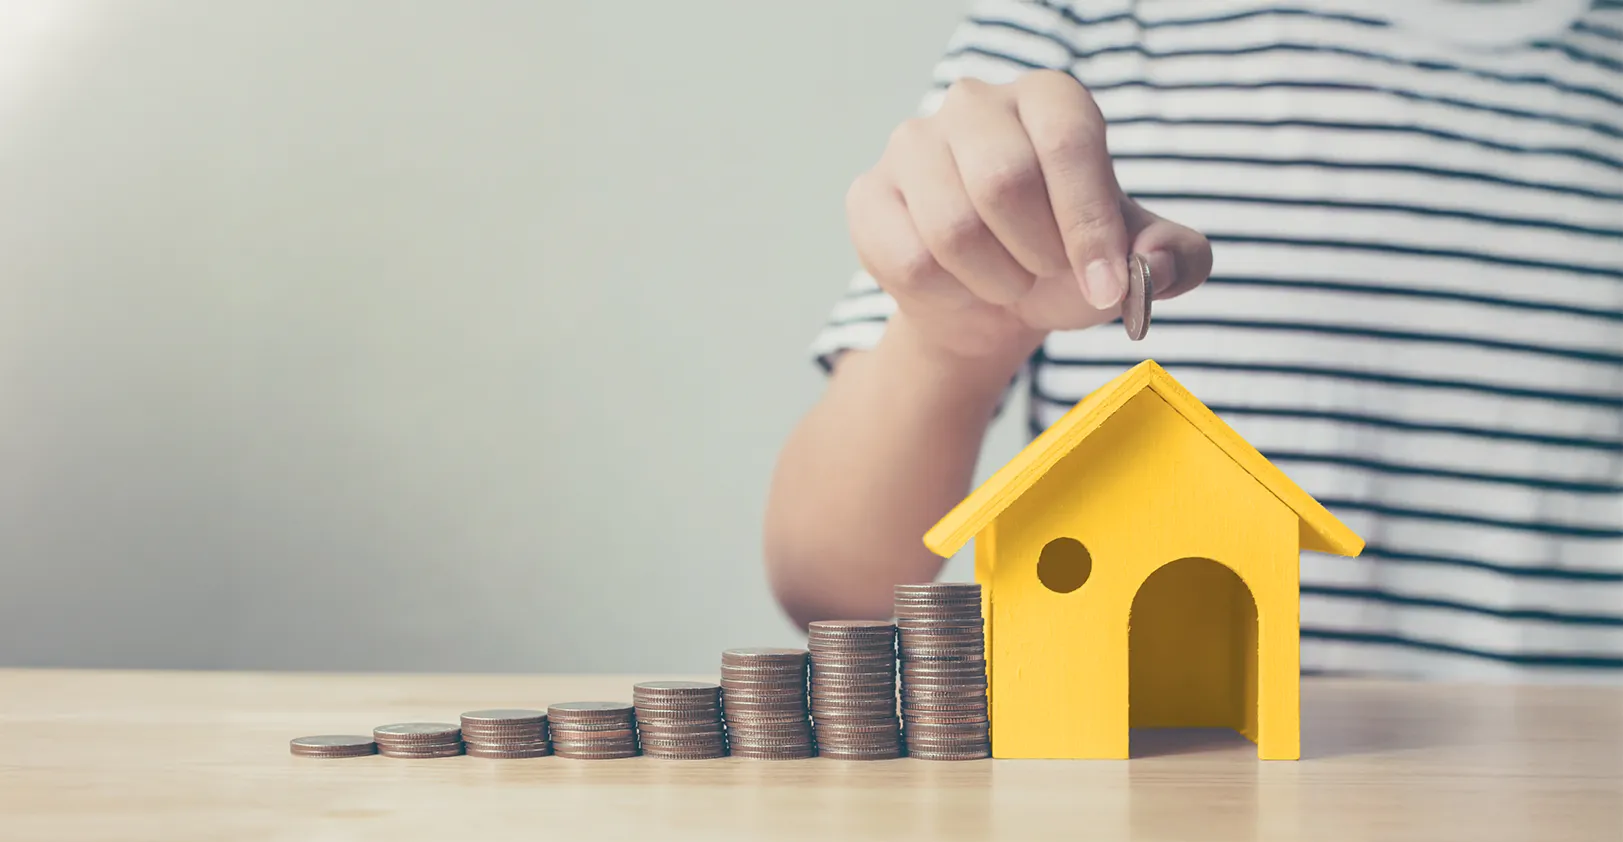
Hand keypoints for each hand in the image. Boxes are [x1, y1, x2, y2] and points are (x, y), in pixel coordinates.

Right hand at [846, 70, 1212, 360]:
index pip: (1070, 143)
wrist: (992, 303)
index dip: (1089, 225)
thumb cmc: (1066, 265)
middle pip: (1002, 181)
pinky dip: (947, 294)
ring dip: (994, 280)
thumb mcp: (1134, 265)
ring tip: (1005, 279)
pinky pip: (908, 259)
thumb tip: (1157, 261)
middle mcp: (976, 103)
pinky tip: (957, 284)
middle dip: (1037, 254)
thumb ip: (1174, 258)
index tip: (1106, 287)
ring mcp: (913, 143)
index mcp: (1049, 98)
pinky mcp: (870, 194)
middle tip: (1045, 273)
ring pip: (951, 229)